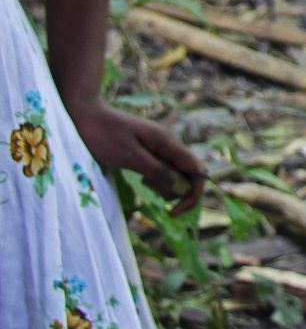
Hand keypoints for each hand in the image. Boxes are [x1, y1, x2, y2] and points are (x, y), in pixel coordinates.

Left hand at [65, 99, 205, 216]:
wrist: (84, 116)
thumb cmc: (104, 135)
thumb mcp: (130, 156)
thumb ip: (157, 172)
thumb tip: (183, 188)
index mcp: (167, 142)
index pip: (196, 169)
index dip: (193, 193)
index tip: (175, 212)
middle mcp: (167, 145)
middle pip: (188, 174)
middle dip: (176, 191)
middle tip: (150, 190)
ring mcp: (158, 149)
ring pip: (175, 175)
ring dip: (164, 186)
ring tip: (143, 183)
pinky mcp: (148, 154)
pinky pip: (162, 172)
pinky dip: (156, 181)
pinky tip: (141, 180)